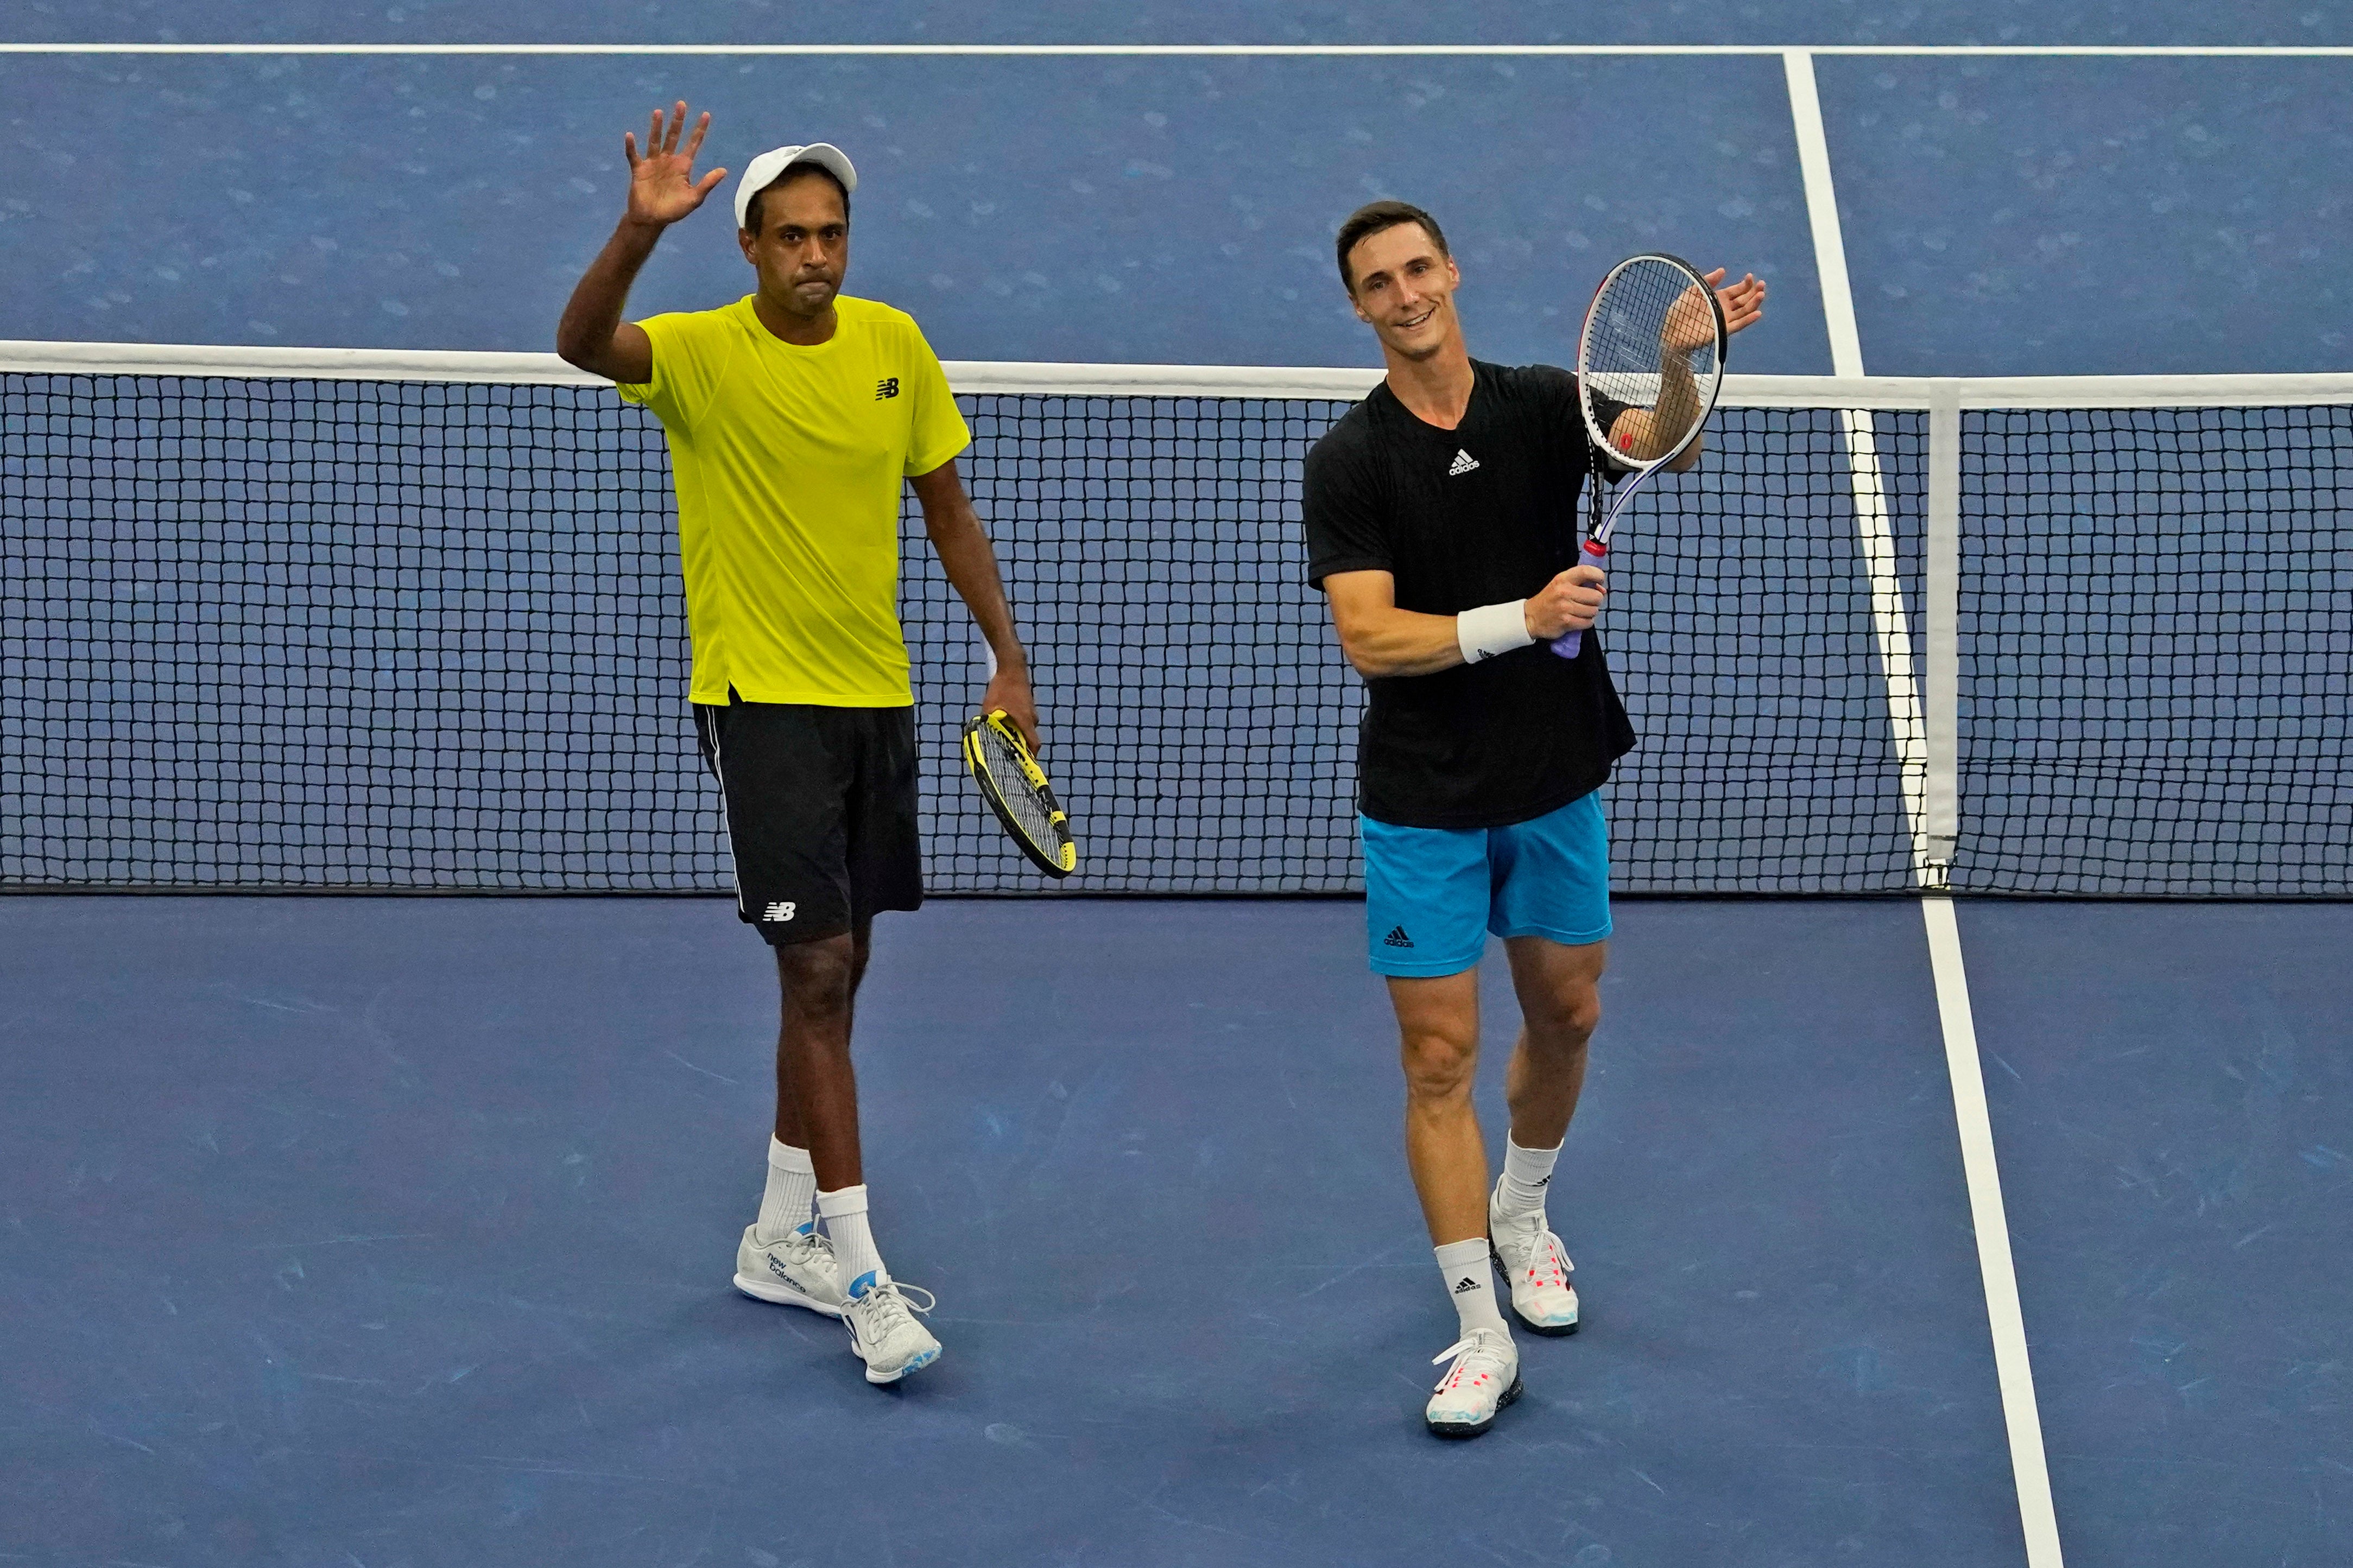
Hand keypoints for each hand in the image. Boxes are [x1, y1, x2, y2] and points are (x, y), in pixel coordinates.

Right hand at [623, 102, 725, 228]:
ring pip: (655, 141)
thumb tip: (724, 170)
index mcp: (683, 166)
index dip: (699, 130)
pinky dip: (631, 147)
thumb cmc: (674, 211)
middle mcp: (669, 160)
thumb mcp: (694, 199)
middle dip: (678, 121)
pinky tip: (630, 136)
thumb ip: (707, 184)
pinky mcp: (639, 170)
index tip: (705, 114)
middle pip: (674, 136)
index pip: (693, 144)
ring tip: (658, 112)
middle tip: (681, 104)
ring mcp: (653, 163)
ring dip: (656, 127)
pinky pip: (634, 155)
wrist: (652, 219)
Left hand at [982, 663, 1040, 754]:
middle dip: (1021, 745)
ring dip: (1018, 733)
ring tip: (1005, 736)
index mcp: (1025, 721)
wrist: (1013, 667)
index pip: (1034, 745)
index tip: (1026, 765)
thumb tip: (982, 733)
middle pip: (1030, 737)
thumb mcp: (990, 706)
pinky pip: (1025, 719)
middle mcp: (1032, 717)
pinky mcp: (1029, 703)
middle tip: (1010, 752)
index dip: (1031, 757)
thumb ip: (988, 721)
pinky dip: (1018, 724)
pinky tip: (1006, 721)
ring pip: (1027, 727)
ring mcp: (1032, 710)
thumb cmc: (1002, 687)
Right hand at [1523, 564, 1605, 639]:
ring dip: (1590, 613)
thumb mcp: (1560, 584)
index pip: (1586, 571)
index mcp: (1563, 579)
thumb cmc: (1549, 600)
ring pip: (1593, 611)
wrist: (1531, 617)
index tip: (1599, 582)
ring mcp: (1565, 608)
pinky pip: (1588, 622)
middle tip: (1587, 602)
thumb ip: (1580, 583)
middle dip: (1595, 601)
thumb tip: (1602, 590)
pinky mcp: (1566, 622)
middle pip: (1596, 596)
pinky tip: (1578, 619)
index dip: (1598, 576)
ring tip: (1580, 611)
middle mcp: (1564, 592)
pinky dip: (1586, 622)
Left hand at [1660, 267, 1765, 354]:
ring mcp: (1724, 320)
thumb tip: (1722, 270)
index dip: (1745, 284)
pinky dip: (1748, 320)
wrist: (1671, 332)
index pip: (1736, 290)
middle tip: (1762, 284)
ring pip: (1744, 311)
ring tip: (1761, 294)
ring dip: (1753, 303)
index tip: (1750, 276)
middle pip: (1743, 300)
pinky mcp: (1722, 331)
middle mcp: (1724, 309)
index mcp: (1718, 298)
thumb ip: (1707, 282)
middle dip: (1753, 291)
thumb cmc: (1679, 312)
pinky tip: (1757, 313)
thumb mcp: (1692, 292)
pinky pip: (1738, 325)